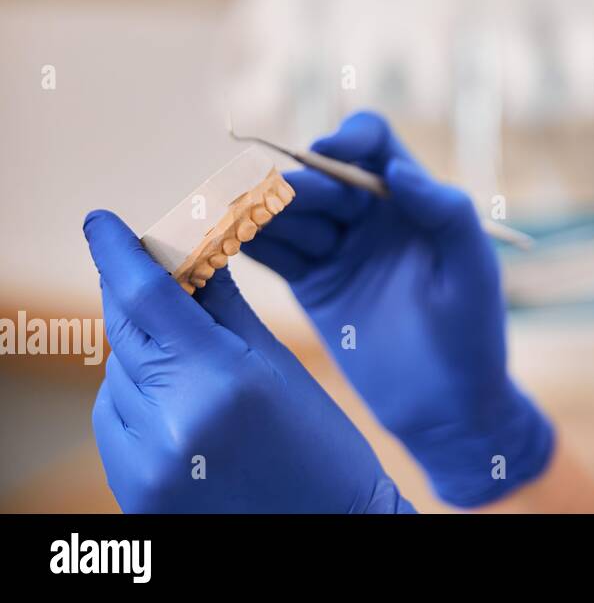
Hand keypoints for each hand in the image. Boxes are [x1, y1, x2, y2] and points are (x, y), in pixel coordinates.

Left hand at [85, 210, 413, 513]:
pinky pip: (115, 420)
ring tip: (193, 363)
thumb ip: (225, 308)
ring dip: (143, 353)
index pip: (147, 298)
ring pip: (117, 377)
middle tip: (150, 268)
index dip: (118, 252)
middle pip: (126, 333)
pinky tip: (177, 402)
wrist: (330, 535)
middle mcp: (172, 422)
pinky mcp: (134, 492)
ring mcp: (146, 463)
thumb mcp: (281, 367)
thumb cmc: (322, 451)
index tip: (99, 221)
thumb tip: (192, 254)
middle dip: (136, 297)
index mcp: (220, 381)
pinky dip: (136, 398)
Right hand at [241, 111, 553, 507]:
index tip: (330, 151)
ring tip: (236, 214)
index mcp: (414, 200)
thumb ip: (447, 213)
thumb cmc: (473, 333)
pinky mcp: (311, 284)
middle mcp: (372, 214)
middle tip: (271, 199)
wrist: (447, 405)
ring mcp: (338, 248)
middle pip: (321, 175)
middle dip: (295, 182)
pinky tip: (223, 237)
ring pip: (290, 210)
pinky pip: (273, 251)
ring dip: (261, 207)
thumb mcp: (473, 269)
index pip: (374, 144)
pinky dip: (245, 240)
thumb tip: (398, 170)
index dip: (348, 138)